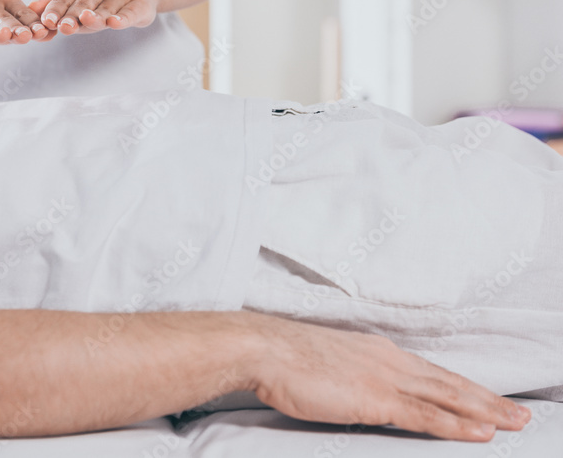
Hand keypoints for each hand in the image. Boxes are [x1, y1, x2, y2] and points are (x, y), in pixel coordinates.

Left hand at [38, 0, 163, 35]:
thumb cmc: (97, 1)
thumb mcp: (75, 1)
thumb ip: (53, 3)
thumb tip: (30, 6)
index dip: (55, 9)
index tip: (46, 21)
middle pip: (83, 4)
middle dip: (72, 15)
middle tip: (63, 26)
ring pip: (104, 9)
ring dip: (95, 15)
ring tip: (86, 20)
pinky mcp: (137, 6)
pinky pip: (128, 13)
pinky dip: (122, 18)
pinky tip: (115, 23)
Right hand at [243, 313, 530, 441]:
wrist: (263, 349)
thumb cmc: (283, 358)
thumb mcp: (325, 363)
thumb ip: (350, 377)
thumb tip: (357, 391)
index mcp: (376, 351)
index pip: (429, 372)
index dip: (460, 387)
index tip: (484, 398)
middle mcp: (388, 360)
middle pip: (447, 383)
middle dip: (486, 399)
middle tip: (519, 414)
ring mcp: (385, 378)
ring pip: (446, 397)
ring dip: (484, 411)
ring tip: (514, 423)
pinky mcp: (376, 398)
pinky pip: (426, 415)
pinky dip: (456, 424)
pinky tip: (480, 433)